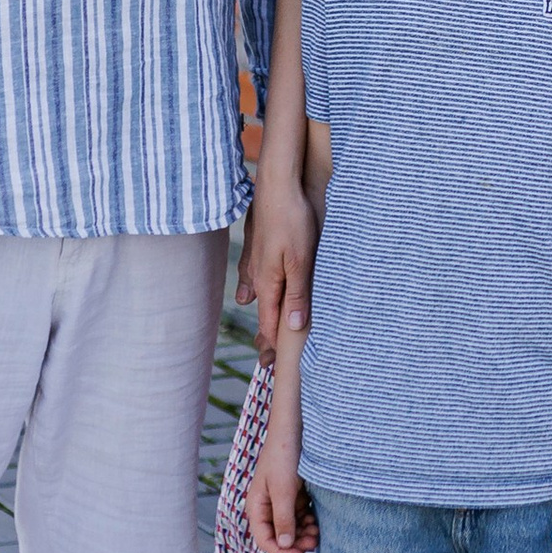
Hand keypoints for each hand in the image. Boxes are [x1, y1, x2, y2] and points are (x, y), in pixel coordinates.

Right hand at [242, 170, 316, 358]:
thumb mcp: (301, 262)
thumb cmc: (292, 221)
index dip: (275, 346)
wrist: (277, 184)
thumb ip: (297, 294)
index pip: (270, 324)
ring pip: (259, 295)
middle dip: (267, 335)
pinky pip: (254, 276)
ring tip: (264, 334)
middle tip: (268, 360)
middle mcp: (258, 275)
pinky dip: (256, 291)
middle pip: (263, 312)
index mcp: (269, 283)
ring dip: (264, 314)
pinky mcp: (258, 244)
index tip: (277, 368)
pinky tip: (250, 294)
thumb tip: (294, 328)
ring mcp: (256, 259)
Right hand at [246, 432, 315, 552]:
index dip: (280, 551)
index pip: (264, 539)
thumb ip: (283, 517)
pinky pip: (301, 515)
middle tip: (314, 543)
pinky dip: (308, 521)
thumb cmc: (284, 454)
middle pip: (279, 535)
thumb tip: (284, 544)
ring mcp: (282, 499)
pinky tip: (318, 522)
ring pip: (292, 527)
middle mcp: (267, 505)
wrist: (296, 427)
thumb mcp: (283, 488)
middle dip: (295, 542)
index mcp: (257, 505)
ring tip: (317, 533)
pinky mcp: (296, 493)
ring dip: (303, 533)